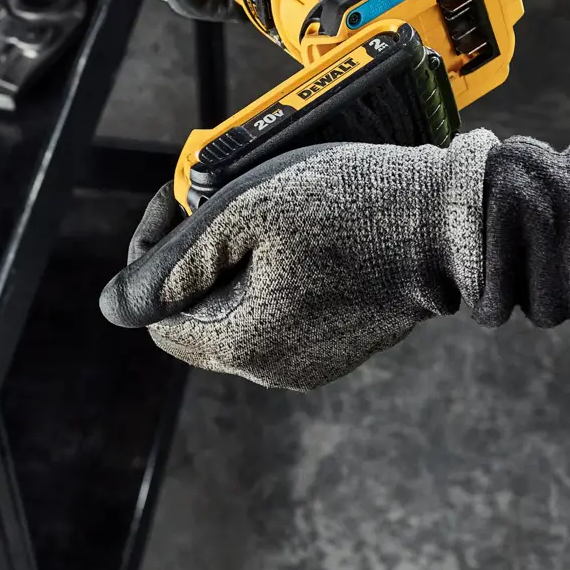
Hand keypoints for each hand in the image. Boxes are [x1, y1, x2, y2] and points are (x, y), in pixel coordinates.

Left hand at [99, 130, 497, 389]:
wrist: (451, 224)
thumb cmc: (355, 207)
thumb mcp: (249, 210)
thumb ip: (177, 260)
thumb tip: (118, 303)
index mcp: (240, 341)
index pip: (153, 313)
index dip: (154, 252)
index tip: (182, 201)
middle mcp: (270, 367)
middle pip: (193, 319)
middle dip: (193, 261)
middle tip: (218, 202)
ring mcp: (309, 363)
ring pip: (237, 316)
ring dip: (234, 268)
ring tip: (263, 213)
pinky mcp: (339, 346)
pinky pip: (280, 317)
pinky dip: (275, 280)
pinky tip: (299, 238)